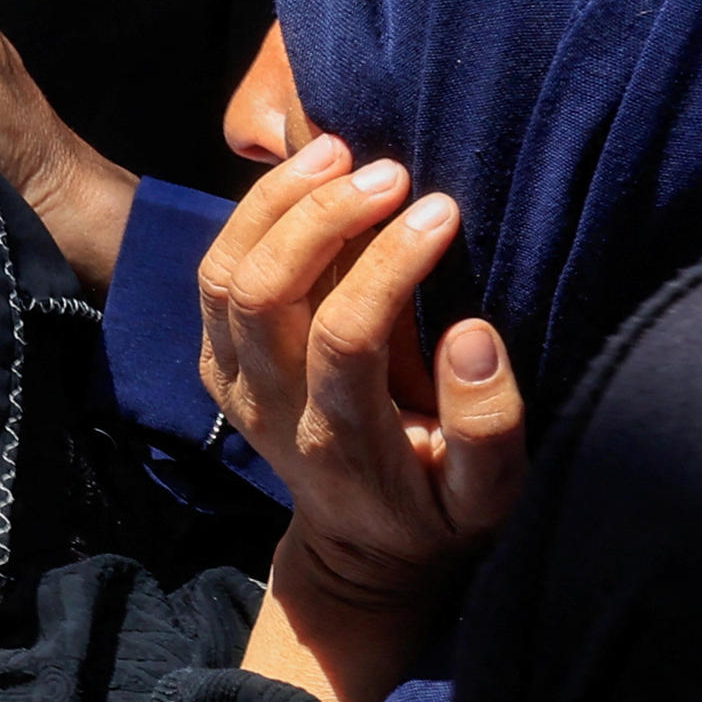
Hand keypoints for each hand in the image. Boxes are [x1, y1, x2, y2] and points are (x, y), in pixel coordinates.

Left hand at [189, 134, 526, 610]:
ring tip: (339, 151)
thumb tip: (473, 336)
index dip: (388, 265)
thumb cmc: (437, 511)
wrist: (360, 550)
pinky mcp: (218, 361)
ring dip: (274, 204)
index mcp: (338, 438)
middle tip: (389, 171)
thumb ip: (488, 426)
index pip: (343, 336)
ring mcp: (233, 381)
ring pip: (221, 275)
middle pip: (261, 294)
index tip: (442, 211)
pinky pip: (213, 275)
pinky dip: (251, 216)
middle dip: (320, 219)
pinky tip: (306, 176)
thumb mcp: (486, 497)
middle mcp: (270, 405)